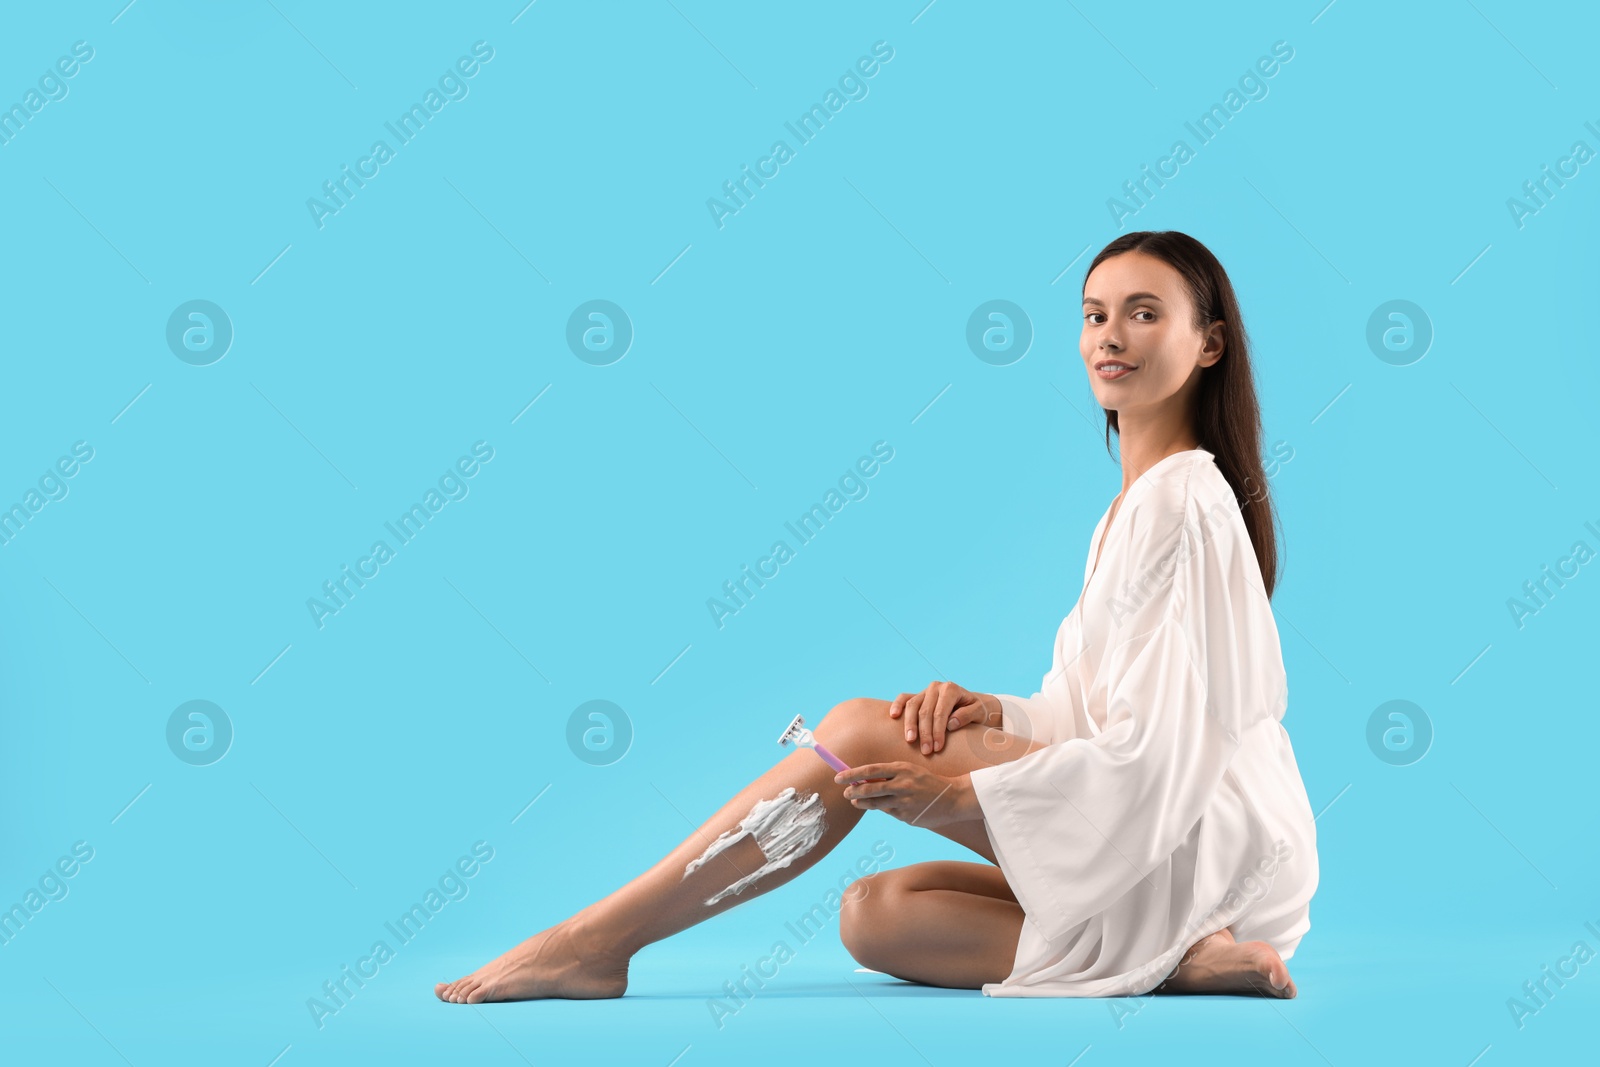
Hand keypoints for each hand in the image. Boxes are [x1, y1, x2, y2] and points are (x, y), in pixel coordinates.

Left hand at [833, 762, 978, 829]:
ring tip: (856, 802)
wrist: (953, 798)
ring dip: (862, 803)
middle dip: (853, 792)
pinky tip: (891, 806)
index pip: (870, 770)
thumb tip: (862, 781)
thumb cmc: (927, 782)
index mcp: (902, 768)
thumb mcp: (909, 771)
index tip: (838, 777)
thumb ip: (888, 775)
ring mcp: (904, 801)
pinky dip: (885, 810)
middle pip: (869, 788)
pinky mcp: (907, 816)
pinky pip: (889, 813)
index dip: (852, 774)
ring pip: (875, 804)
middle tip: (846, 793)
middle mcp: (902, 784)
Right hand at [889, 681, 999, 755]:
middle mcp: (936, 687)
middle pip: (925, 711)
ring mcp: (925, 691)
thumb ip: (967, 715)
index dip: (937, 731)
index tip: (937, 748)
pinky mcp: (918, 695)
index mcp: (951, 689)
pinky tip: (893, 716)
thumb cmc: (975, 710)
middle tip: (926, 751)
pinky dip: (897, 705)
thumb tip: (951, 724)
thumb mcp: (979, 712)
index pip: (940, 712)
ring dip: (910, 724)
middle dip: (924, 733)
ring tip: (910, 740)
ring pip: (912, 706)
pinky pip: (904, 698)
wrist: (971, 703)